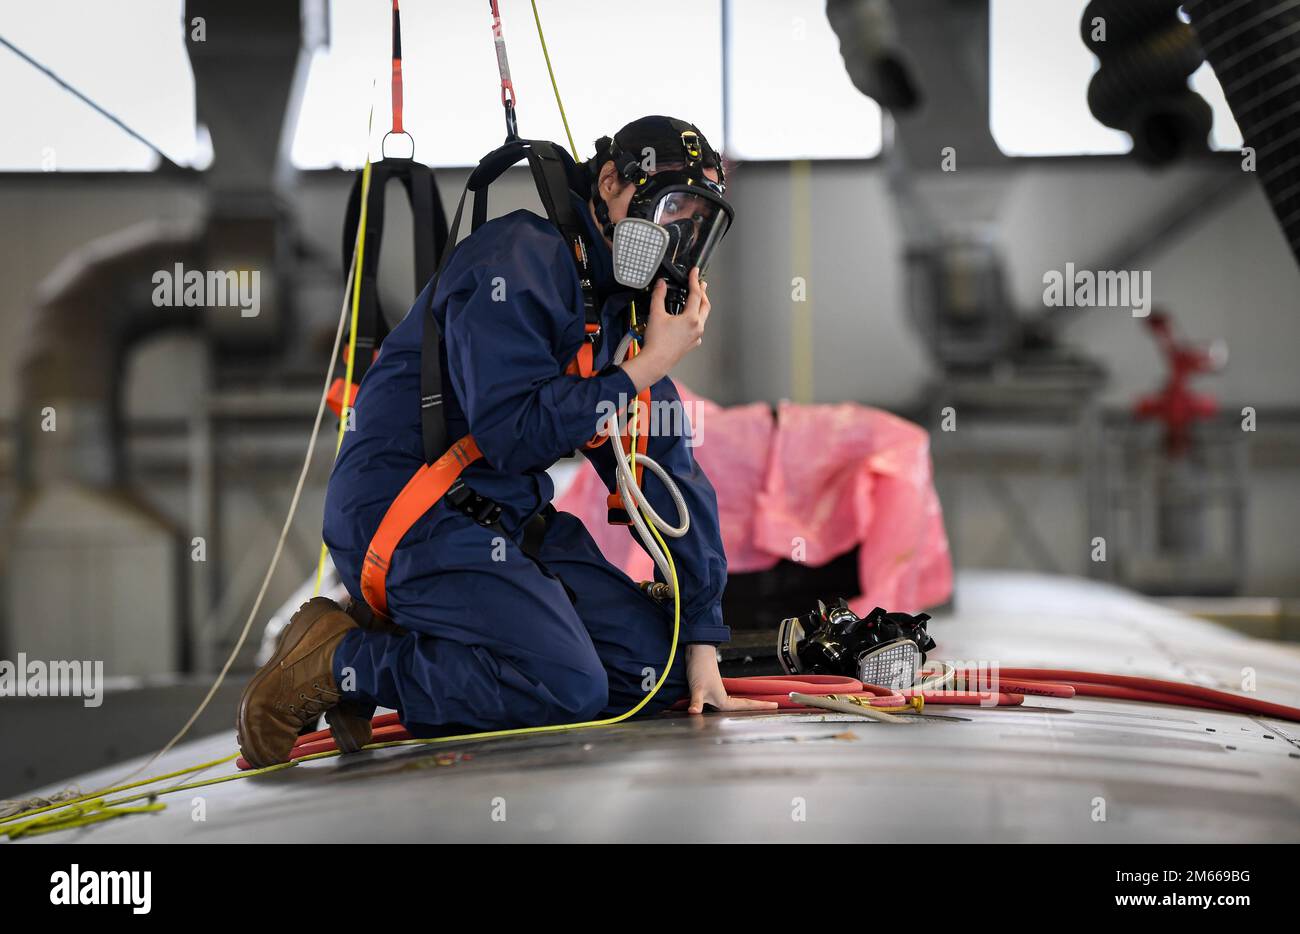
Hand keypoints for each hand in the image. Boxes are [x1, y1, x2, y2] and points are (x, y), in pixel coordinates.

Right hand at [620, 269, 709, 392]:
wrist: (656, 361)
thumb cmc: (656, 342)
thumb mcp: (656, 314)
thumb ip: (659, 296)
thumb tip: (661, 284)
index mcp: (691, 318)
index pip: (696, 294)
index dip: (694, 280)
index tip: (694, 272)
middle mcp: (697, 327)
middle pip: (705, 305)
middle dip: (703, 293)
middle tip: (701, 283)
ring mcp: (696, 336)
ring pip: (703, 317)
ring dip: (701, 306)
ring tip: (697, 299)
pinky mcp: (692, 344)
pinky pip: (698, 328)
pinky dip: (696, 319)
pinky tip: (690, 319)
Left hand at [685, 644, 778, 713]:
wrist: (695, 654)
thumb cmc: (699, 669)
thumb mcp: (697, 689)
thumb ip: (696, 703)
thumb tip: (693, 712)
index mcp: (723, 700)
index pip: (746, 705)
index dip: (761, 706)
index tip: (775, 705)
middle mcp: (722, 698)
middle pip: (744, 705)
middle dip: (757, 708)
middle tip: (772, 708)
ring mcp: (717, 694)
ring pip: (734, 704)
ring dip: (744, 707)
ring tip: (755, 710)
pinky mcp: (710, 691)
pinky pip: (723, 702)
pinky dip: (726, 707)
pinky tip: (723, 709)